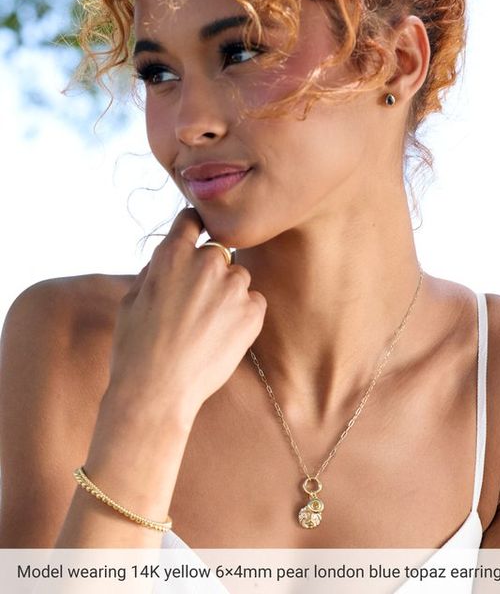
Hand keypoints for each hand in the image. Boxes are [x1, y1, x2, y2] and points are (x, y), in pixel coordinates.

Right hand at [106, 207, 266, 428]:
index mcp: (172, 255)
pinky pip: (254, 301)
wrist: (157, 392)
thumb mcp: (132, 298)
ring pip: (238, 278)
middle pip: (218, 253)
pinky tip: (223, 335)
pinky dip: (243, 313)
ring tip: (207, 326)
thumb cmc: (136, 348)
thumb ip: (156, 270)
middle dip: (210, 271)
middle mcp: (207, 263)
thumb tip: (172, 256)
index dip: (194, 227)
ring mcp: (233, 287)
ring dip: (228, 293)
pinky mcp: (253, 312)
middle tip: (195, 305)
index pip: (192, 220)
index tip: (197, 235)